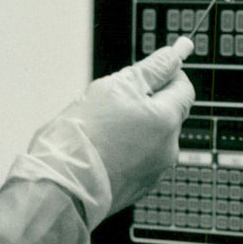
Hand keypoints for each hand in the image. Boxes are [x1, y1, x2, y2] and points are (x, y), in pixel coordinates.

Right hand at [7, 42, 194, 226]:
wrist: (59, 187)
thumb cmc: (81, 138)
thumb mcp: (114, 88)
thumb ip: (150, 70)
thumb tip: (173, 55)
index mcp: (167, 120)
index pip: (183, 87)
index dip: (167, 74)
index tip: (149, 70)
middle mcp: (168, 148)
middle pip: (167, 112)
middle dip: (145, 102)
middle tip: (111, 100)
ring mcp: (154, 171)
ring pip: (151, 136)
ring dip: (133, 127)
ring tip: (100, 129)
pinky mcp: (138, 187)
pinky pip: (138, 158)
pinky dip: (125, 150)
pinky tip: (100, 149)